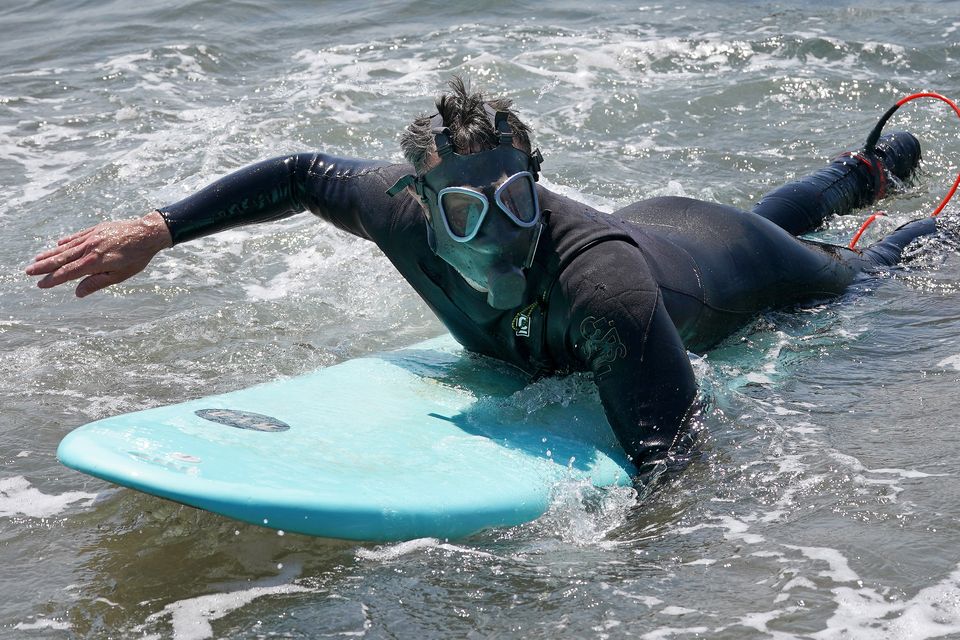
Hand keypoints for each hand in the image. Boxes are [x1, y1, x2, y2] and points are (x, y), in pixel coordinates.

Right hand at [25, 211, 172, 297]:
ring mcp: (92, 237)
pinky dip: (66, 241)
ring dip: (50, 254)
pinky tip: (57, 244)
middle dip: (44, 266)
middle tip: (28, 271)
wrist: (148, 233)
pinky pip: (77, 236)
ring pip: (66, 247)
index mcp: (95, 262)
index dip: (53, 279)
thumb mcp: (120, 275)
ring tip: (37, 259)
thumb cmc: (137, 257)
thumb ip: (97, 283)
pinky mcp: (96, 229)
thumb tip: (78, 293)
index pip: (68, 272)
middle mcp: (89, 248)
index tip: (41, 284)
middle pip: (62, 259)